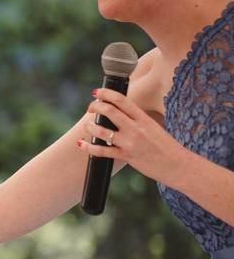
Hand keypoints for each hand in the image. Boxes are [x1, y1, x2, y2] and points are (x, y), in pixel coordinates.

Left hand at [76, 89, 192, 186]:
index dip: (106, 94)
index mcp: (144, 119)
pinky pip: (102, 151)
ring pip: (102, 131)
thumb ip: (138, 121)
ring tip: (88, 125)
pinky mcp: (126, 157)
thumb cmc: (167, 147)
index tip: (97, 92)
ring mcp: (130, 143)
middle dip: (95, 106)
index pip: (122, 100)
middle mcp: (136, 128)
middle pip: (109, 111)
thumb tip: (122, 115)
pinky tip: (81, 143)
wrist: (178, 165)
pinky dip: (88, 147)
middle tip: (90, 107)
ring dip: (90, 127)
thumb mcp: (154, 128)